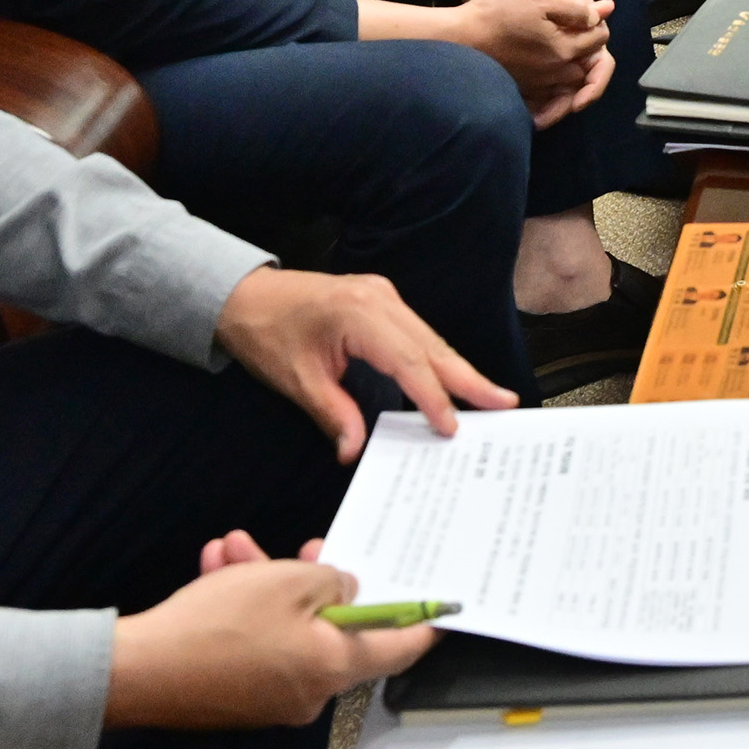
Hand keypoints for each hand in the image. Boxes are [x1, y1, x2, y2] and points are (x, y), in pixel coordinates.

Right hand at [105, 533, 434, 728]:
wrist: (137, 670)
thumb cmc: (218, 626)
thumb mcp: (287, 581)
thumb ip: (331, 580)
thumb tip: (346, 589)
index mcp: (335, 667)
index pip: (401, 646)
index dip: (423, 619)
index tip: (443, 603)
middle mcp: (310, 690)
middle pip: (335, 627)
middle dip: (317, 579)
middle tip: (309, 548)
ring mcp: (272, 695)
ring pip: (287, 625)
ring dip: (268, 581)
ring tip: (239, 547)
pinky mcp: (236, 692)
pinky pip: (255, 640)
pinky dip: (241, 603)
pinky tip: (219, 565)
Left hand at [212, 266, 514, 461]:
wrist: (244, 296)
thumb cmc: (265, 333)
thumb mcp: (295, 379)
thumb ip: (332, 412)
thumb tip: (353, 451)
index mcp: (359, 313)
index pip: (408, 361)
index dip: (433, 395)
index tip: (452, 426)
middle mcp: (379, 299)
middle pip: (432, 345)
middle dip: (469, 378)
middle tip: (505, 403)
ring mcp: (383, 296)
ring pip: (429, 338)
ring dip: (458, 370)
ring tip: (491, 396)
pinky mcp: (381, 301)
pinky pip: (417, 334)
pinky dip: (436, 359)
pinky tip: (453, 379)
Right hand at [450, 0, 615, 118]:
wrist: (459, 36)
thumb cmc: (498, 12)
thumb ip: (576, 8)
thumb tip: (602, 12)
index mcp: (564, 50)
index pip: (599, 39)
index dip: (596, 20)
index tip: (585, 7)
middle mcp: (555, 74)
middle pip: (588, 64)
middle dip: (589, 46)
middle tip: (579, 24)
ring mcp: (538, 85)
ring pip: (571, 81)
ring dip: (576, 65)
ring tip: (567, 42)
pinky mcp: (522, 91)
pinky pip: (549, 97)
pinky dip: (556, 87)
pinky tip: (549, 64)